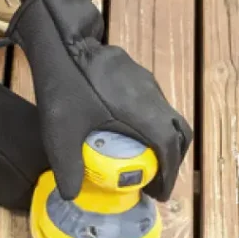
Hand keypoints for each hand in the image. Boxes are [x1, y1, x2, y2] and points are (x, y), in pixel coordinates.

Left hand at [8, 0, 192, 201]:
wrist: (62, 41)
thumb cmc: (64, 86)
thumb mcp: (60, 133)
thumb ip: (67, 166)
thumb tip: (72, 195)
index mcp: (142, 114)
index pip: (169, 149)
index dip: (168, 175)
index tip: (159, 194)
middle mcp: (152, 98)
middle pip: (178, 134)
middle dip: (172, 161)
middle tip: (155, 181)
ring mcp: (147, 84)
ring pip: (169, 118)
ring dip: (164, 143)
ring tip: (144, 162)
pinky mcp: (138, 76)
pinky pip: (156, 107)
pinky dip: (153, 127)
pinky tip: (129, 135)